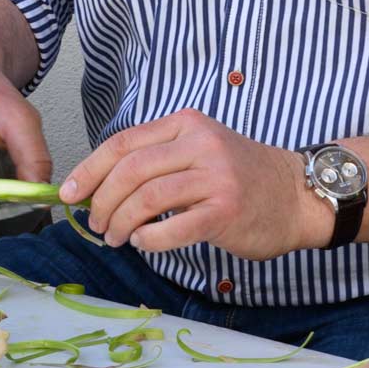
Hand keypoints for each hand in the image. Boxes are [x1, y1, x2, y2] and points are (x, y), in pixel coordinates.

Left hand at [61, 110, 330, 259]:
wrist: (299, 196)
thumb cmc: (243, 179)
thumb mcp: (200, 151)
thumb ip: (157, 161)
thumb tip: (99, 187)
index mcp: (187, 124)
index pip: (123, 144)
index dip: (89, 170)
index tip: (69, 194)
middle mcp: (200, 144)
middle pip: (130, 171)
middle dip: (102, 202)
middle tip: (96, 224)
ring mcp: (215, 177)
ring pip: (147, 199)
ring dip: (121, 223)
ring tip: (116, 238)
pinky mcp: (225, 210)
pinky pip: (173, 227)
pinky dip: (149, 239)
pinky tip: (145, 243)